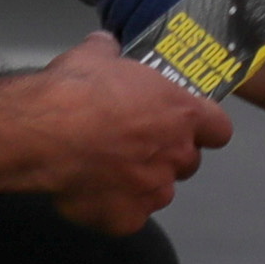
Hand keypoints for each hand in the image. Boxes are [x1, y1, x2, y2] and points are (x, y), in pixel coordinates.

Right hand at [1, 32, 231, 231]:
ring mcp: (153, 191)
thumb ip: (109, 52)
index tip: (186, 125)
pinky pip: (127, 216)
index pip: (219, 129)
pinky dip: (112, 207)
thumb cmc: (77, 91)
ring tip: (106, 169)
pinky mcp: (127, 219)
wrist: (45, 134)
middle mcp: (176, 155)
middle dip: (166, 155)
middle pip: (187, 161)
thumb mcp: (94, 56)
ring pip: (158, 191)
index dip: (204, 128)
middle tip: (133, 144)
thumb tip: (104, 44)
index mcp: (181, 113)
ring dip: (140, 182)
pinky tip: (88, 191)